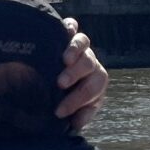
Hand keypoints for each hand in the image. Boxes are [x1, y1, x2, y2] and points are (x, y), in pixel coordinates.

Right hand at [56, 17, 106, 131]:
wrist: (55, 79)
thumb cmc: (63, 96)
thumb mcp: (71, 109)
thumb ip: (76, 115)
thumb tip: (76, 124)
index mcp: (94, 82)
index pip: (91, 90)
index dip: (77, 101)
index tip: (59, 111)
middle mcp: (90, 63)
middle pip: (89, 65)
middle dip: (76, 76)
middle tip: (60, 84)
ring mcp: (80, 47)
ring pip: (84, 43)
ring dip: (75, 51)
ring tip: (64, 60)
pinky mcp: (68, 32)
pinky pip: (72, 25)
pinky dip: (70, 26)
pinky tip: (64, 30)